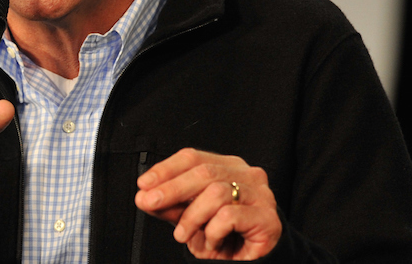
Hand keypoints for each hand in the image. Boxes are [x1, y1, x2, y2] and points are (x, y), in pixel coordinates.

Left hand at [135, 148, 281, 259]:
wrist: (256, 259)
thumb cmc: (226, 233)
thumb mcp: (192, 216)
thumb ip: (171, 204)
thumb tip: (144, 196)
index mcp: (227, 166)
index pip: (193, 157)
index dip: (166, 169)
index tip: (144, 183)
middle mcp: (246, 174)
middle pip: (203, 172)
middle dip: (171, 189)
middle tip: (150, 203)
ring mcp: (260, 194)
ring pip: (216, 192)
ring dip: (192, 217)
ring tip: (183, 235)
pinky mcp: (267, 218)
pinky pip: (230, 216)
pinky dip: (213, 231)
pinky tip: (211, 242)